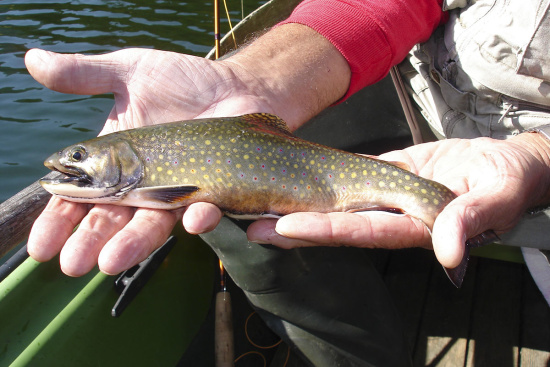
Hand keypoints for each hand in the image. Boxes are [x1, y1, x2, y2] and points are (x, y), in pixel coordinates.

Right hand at [26, 24, 350, 276]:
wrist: (238, 86)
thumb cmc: (186, 81)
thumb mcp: (131, 72)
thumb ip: (85, 73)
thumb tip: (32, 59)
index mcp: (117, 159)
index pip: (82, 195)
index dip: (59, 221)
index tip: (41, 247)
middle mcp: (144, 182)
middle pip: (111, 218)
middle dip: (89, 241)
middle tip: (73, 264)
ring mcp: (178, 191)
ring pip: (152, 223)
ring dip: (132, 243)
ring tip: (110, 262)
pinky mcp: (213, 192)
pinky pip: (205, 208)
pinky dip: (199, 216)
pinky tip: (192, 221)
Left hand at [247, 135, 549, 268]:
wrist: (506, 164)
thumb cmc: (508, 181)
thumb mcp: (498, 196)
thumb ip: (472, 221)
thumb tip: (449, 251)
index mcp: (413, 226)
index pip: (361, 230)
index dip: (323, 228)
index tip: (284, 226)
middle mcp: (389, 216)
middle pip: (334, 222)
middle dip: (292, 224)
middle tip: (248, 221)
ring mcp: (381, 197)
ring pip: (332, 201)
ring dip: (296, 202)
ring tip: (255, 200)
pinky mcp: (381, 176)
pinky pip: (345, 177)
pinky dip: (316, 178)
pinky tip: (288, 175)